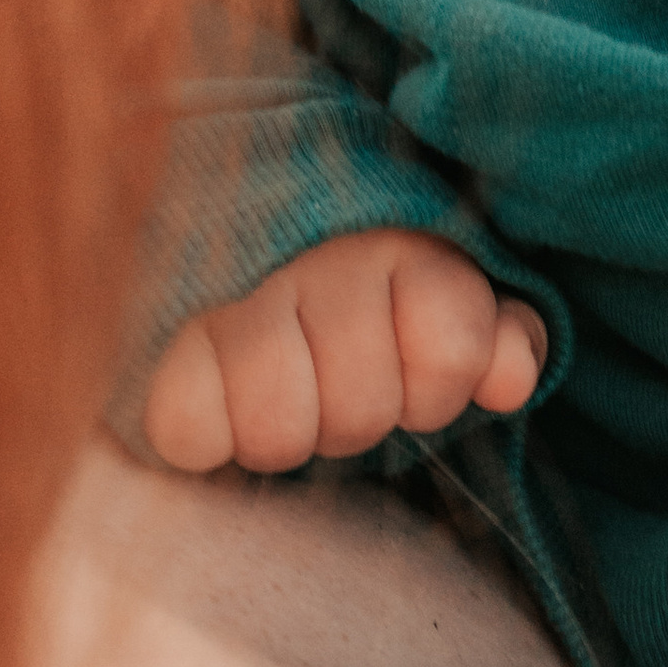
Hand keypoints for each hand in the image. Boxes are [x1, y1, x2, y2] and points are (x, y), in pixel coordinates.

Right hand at [143, 229, 545, 473]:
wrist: (233, 230)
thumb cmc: (361, 303)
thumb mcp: (445, 309)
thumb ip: (496, 341)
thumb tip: (509, 380)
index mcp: (403, 246)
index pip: (451, 344)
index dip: (435, 386)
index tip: (412, 377)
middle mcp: (318, 259)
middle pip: (362, 408)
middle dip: (357, 420)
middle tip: (332, 390)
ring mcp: (234, 296)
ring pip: (278, 432)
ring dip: (286, 435)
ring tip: (280, 400)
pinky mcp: (157, 338)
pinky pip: (187, 430)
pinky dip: (206, 436)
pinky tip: (216, 408)